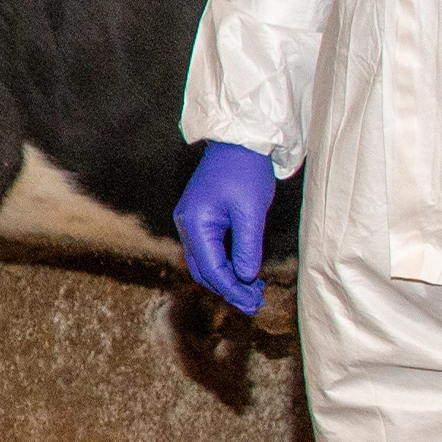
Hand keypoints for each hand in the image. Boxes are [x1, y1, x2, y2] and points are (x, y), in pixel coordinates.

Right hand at [172, 141, 277, 316]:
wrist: (239, 140)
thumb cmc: (245, 171)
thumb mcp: (250, 212)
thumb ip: (247, 247)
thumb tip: (247, 277)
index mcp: (195, 224)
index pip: (212, 269)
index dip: (233, 289)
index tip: (255, 301)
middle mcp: (186, 224)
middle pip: (203, 270)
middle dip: (229, 288)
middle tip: (255, 302)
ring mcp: (191, 220)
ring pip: (205, 262)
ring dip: (228, 277)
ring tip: (254, 289)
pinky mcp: (200, 216)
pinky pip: (209, 249)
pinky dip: (226, 262)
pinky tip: (244, 268)